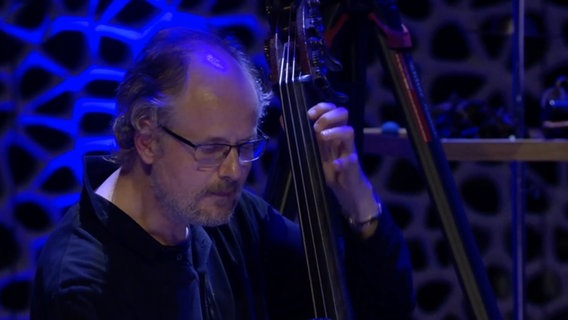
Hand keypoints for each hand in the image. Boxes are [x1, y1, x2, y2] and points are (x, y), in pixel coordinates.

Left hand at [307, 102, 379, 235]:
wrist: (345, 189)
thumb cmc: (328, 166)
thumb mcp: (311, 150)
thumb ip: (299, 135)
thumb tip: (283, 118)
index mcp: (332, 130)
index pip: (331, 109)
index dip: (322, 107)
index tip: (309, 114)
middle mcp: (341, 137)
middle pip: (343, 114)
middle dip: (329, 116)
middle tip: (316, 126)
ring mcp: (348, 150)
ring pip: (349, 132)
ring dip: (335, 132)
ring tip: (321, 137)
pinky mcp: (352, 167)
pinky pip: (351, 160)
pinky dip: (342, 162)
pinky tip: (334, 165)